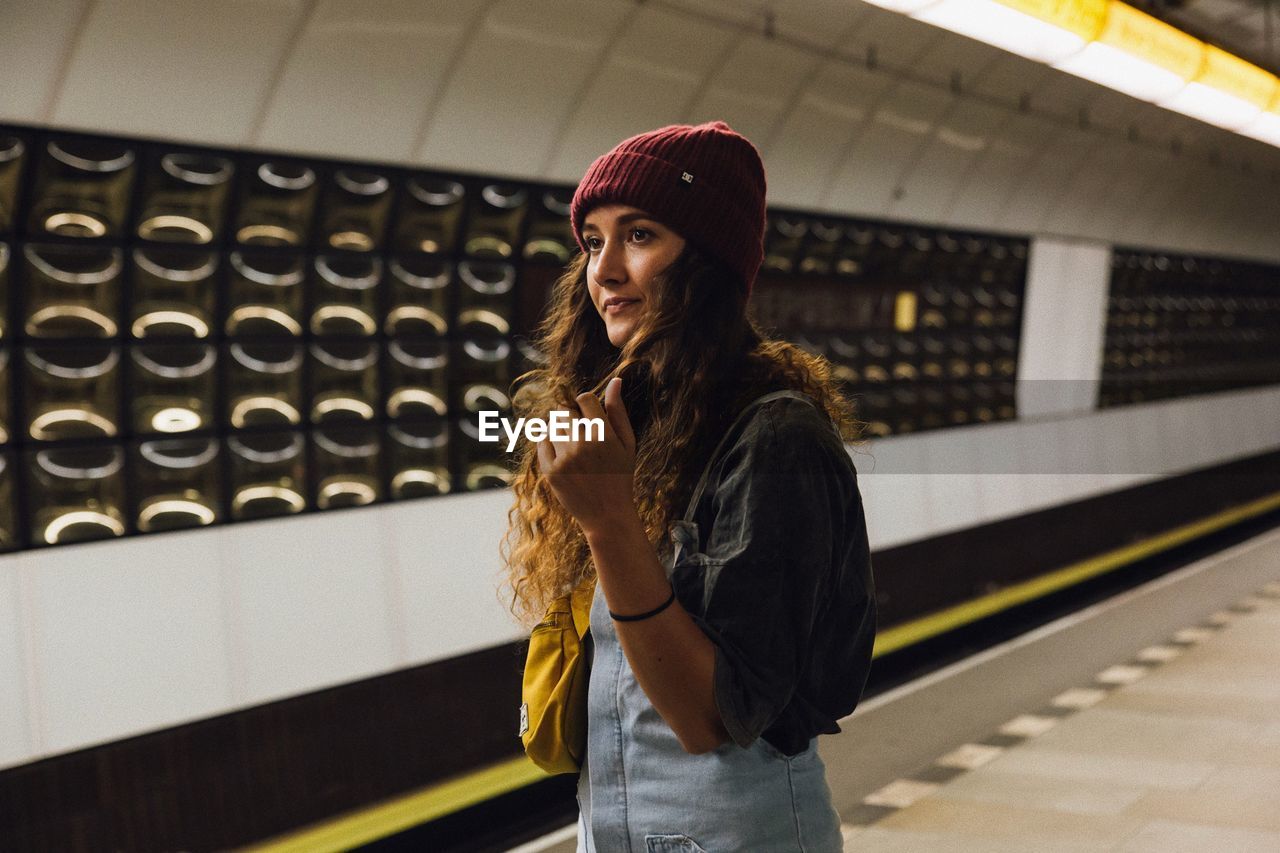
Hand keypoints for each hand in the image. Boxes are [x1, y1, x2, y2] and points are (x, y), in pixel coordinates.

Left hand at [536, 377, 638, 536]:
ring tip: (575, 449)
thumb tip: (615, 380)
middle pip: (564, 410)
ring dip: (561, 432)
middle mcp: (582, 444)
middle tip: (582, 436)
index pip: (584, 398)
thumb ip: (618, 411)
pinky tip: (565, 457)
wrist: (608, 515)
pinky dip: (550, 445)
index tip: (590, 418)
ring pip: (552, 426)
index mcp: (604, 434)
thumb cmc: (620, 476)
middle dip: (572, 418)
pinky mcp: (550, 471)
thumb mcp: (627, 443)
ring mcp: (564, 458)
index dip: (586, 405)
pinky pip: (542, 443)